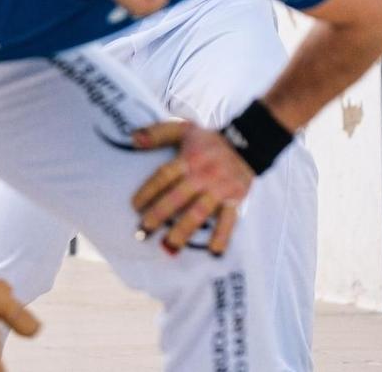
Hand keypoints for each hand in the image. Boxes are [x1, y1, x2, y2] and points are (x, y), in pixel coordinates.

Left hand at [128, 121, 253, 255]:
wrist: (248, 144)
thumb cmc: (209, 140)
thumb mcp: (184, 129)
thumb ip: (158, 133)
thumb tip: (133, 139)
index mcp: (189, 158)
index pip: (164, 176)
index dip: (148, 191)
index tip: (134, 207)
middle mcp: (203, 174)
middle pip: (178, 197)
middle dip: (159, 215)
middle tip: (143, 231)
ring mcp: (220, 188)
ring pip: (199, 212)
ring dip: (184, 230)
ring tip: (169, 246)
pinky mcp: (235, 199)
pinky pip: (228, 220)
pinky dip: (222, 236)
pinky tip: (213, 252)